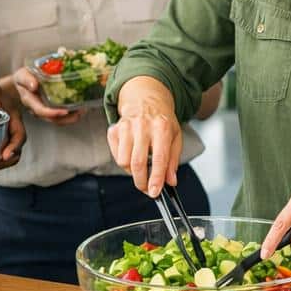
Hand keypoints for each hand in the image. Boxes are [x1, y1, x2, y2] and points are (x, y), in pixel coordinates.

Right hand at [11, 67, 83, 126]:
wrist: (23, 82)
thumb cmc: (23, 78)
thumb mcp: (22, 75)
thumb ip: (26, 80)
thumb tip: (34, 85)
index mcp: (30, 101)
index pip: (41, 111)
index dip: (53, 113)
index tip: (65, 111)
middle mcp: (38, 109)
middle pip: (52, 119)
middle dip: (67, 118)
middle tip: (80, 112)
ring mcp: (45, 110)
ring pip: (58, 120)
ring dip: (72, 118)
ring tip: (84, 111)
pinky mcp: (51, 108)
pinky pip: (61, 115)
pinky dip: (71, 114)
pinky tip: (80, 108)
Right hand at [107, 78, 181, 195]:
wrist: (146, 98)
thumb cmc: (162, 120)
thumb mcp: (175, 136)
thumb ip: (173, 160)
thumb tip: (171, 181)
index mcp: (162, 127)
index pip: (159, 158)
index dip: (156, 178)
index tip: (155, 192)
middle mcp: (143, 126)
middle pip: (138, 163)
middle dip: (142, 182)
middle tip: (147, 189)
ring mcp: (126, 126)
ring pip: (123, 161)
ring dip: (132, 171)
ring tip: (142, 166)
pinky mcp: (114, 129)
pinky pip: (115, 155)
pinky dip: (123, 162)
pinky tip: (132, 155)